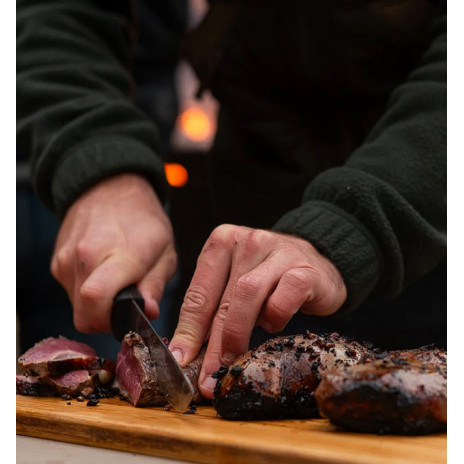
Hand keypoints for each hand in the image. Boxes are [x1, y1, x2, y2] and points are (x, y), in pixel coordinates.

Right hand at [51, 173, 176, 332]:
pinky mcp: (57, 262)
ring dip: (97, 305)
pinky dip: (86, 291)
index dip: (111, 321)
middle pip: (84, 314)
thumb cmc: (143, 220)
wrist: (110, 187)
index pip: (96, 301)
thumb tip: (148, 313)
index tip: (129, 316)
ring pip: (76, 306)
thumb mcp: (165, 252)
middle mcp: (85, 257)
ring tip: (116, 281)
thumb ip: (155, 286)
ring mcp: (66, 260)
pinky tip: (102, 273)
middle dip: (106, 319)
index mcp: (120, 254)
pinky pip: (70, 291)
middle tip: (125, 304)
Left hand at [169, 224, 346, 398]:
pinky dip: (275, 318)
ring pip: (248, 294)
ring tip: (234, 358)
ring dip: (237, 333)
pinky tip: (273, 326)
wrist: (319, 261)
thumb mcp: (236, 286)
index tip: (181, 361)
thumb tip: (188, 353)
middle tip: (207, 377)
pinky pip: (284, 299)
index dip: (188, 331)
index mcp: (222, 241)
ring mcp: (277, 251)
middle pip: (222, 299)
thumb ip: (213, 309)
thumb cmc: (270, 279)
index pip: (198, 292)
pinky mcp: (305, 269)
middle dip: (211, 344)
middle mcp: (248, 240)